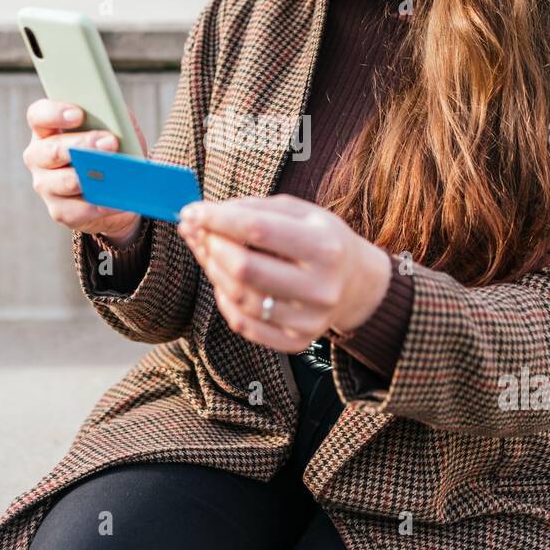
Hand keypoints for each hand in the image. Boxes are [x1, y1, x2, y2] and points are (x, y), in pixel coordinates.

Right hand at [23, 99, 148, 245]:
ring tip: (112, 174)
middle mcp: (39, 157)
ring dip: (90, 177)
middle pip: (52, 149)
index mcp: (47, 129)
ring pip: (64, 181)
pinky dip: (99, 205)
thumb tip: (118, 119)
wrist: (119, 190)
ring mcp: (45, 185)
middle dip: (82, 145)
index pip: (38, 115)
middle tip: (109, 142)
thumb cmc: (113, 151)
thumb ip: (114, 118)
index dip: (54, 113)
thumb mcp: (116, 128)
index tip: (79, 114)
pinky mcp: (59, 211)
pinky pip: (77, 210)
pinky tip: (116, 199)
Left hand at [176, 194, 391, 353]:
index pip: (259, 229)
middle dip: (211, 246)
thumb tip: (202, 214)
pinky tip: (224, 281)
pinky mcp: (297, 341)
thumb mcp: (301, 212)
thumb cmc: (321, 240)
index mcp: (326, 246)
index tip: (193, 211)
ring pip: (239, 297)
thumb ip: (254, 209)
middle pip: (245, 268)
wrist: (357, 283)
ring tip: (207, 251)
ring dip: (212, 270)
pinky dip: (224, 301)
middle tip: (197, 232)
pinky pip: (244, 324)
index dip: (218, 219)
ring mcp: (310, 319)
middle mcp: (322, 287)